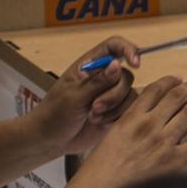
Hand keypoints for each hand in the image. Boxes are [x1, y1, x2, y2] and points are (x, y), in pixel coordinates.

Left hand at [30, 37, 139, 157]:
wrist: (51, 140)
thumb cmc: (54, 113)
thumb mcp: (74, 96)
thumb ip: (98, 81)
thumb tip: (118, 64)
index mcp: (89, 65)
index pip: (114, 46)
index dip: (128, 49)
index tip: (135, 64)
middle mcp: (102, 77)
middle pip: (125, 75)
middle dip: (113, 94)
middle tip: (94, 107)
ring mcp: (110, 95)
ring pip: (129, 94)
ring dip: (113, 108)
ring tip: (92, 117)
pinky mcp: (115, 112)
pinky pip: (129, 110)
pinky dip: (116, 117)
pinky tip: (99, 123)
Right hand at [69, 75, 186, 187]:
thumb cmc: (100, 168)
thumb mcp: (112, 135)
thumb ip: (131, 124)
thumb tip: (149, 117)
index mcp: (132, 117)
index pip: (156, 89)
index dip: (171, 81)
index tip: (180, 79)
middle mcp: (149, 124)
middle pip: (178, 95)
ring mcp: (163, 142)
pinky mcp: (173, 161)